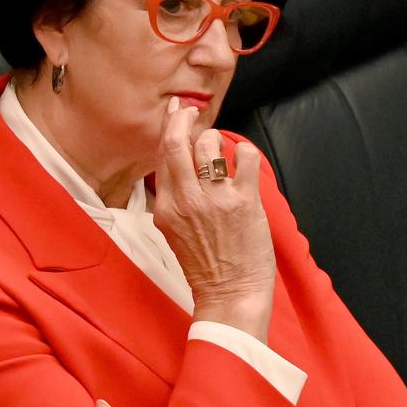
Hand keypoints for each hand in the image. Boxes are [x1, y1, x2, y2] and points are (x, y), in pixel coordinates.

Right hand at [152, 98, 276, 342]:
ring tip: (221, 148)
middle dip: (185, 118)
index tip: (175, 114)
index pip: (161, 155)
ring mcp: (215, 200)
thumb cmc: (204, 265)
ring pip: (209, 144)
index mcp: (165, 207)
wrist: (230, 294)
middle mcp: (186, 200)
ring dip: (216, 139)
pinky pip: (244, 157)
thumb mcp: (172, 231)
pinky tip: (243, 161)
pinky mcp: (244, 202)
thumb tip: (176, 163)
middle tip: (192, 112)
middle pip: (178, 141)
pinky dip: (245, 151)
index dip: (169, 128)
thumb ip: (172, 197)